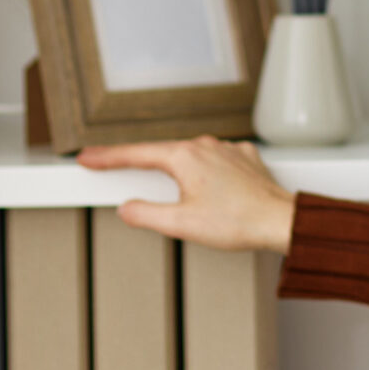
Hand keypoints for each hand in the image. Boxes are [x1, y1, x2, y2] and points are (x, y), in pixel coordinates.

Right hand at [74, 136, 297, 254]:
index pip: (136, 154)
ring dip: (172, 169)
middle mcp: (206, 145)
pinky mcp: (244, 159)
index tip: (87, 157)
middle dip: (136, 162)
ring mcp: (227, 150)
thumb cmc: (238, 222)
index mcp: (185, 156)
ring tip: (158, 183)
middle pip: (161, 153)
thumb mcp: (181, 224)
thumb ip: (146, 214)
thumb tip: (127, 208)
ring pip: (189, 156)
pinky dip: (201, 171)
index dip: (107, 157)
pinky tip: (202, 186)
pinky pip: (213, 161)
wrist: (280, 220)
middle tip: (110, 167)